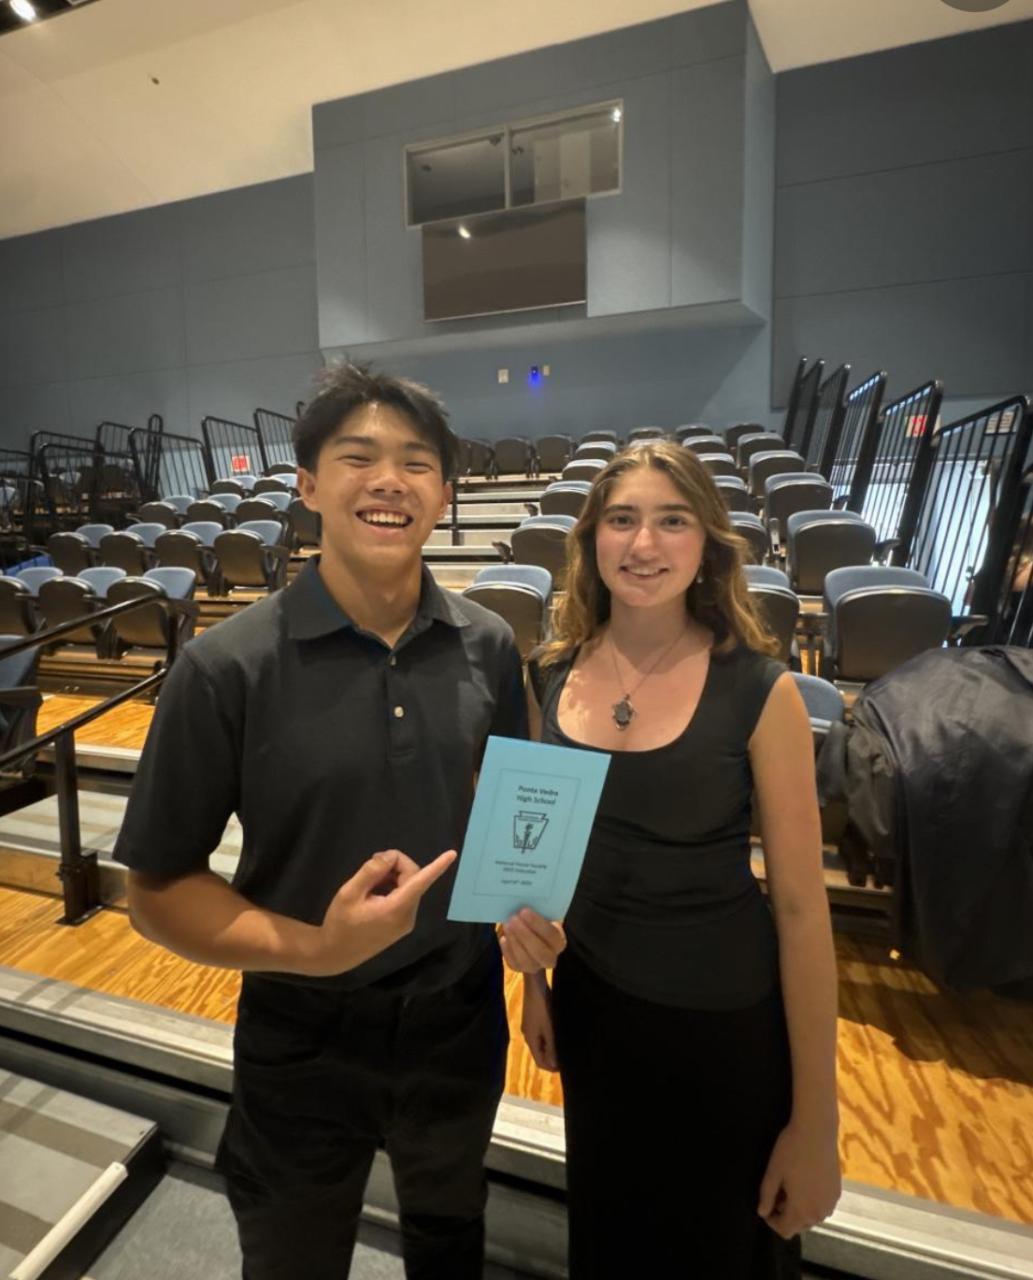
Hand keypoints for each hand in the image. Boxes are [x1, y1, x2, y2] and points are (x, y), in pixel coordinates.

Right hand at [308, 849, 456, 976]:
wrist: (335, 955)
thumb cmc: (340, 924)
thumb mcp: (349, 893)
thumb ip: (371, 871)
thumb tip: (389, 857)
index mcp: (396, 908)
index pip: (422, 881)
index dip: (438, 866)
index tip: (453, 854)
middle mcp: (407, 916)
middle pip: (412, 878)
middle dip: (396, 864)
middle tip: (373, 861)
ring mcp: (406, 922)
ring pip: (409, 886)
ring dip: (393, 875)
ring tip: (369, 879)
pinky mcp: (401, 924)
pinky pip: (404, 897)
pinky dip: (393, 886)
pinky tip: (374, 890)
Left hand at [499, 908, 565, 973]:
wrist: (531, 936)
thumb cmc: (536, 922)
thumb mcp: (541, 915)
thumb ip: (538, 911)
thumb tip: (524, 901)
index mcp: (558, 941)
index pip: (551, 935)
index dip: (538, 924)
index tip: (525, 911)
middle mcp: (550, 957)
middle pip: (540, 952)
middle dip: (525, 935)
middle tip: (513, 919)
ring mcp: (535, 966)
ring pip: (526, 961)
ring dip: (515, 942)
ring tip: (507, 926)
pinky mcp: (520, 969)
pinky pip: (514, 963)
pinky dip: (508, 951)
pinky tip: (504, 939)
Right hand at [521, 976, 558, 1071]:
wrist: (535, 986)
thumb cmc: (543, 1008)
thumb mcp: (550, 1028)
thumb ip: (551, 1047)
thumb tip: (553, 1065)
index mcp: (530, 1040)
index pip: (539, 1061)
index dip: (551, 1067)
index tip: (565, 1068)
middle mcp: (528, 1035)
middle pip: (540, 1053)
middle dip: (552, 1057)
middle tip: (567, 1057)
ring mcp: (530, 1026)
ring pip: (541, 1043)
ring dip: (551, 1047)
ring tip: (565, 1045)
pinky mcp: (533, 1018)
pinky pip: (541, 1034)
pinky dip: (549, 1038)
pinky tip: (558, 1033)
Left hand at [757, 1119, 840, 1238]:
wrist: (817, 1130)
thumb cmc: (791, 1150)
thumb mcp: (773, 1172)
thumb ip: (766, 1195)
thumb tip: (762, 1212)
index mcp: (802, 1211)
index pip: (785, 1230)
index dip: (772, 1221)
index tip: (766, 1205)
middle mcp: (820, 1212)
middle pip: (799, 1225)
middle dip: (785, 1214)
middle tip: (777, 1192)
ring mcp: (831, 1202)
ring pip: (812, 1216)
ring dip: (800, 1208)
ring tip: (790, 1185)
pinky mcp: (838, 1191)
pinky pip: (822, 1205)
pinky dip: (812, 1200)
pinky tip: (805, 1181)